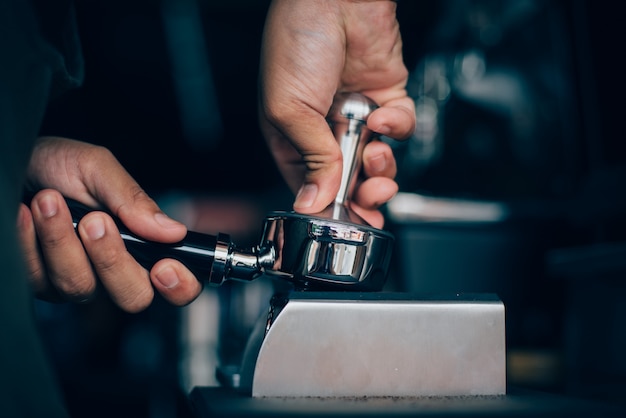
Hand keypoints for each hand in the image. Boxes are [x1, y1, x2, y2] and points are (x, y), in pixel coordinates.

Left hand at [17, 137, 201, 311]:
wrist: (14, 162)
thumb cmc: (57, 165)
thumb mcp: (98, 169)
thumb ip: (134, 200)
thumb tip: (173, 231)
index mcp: (143, 243)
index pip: (178, 284)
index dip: (180, 285)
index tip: (164, 266)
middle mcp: (116, 269)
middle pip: (133, 297)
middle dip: (113, 259)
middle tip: (94, 220)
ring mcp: (79, 280)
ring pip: (81, 287)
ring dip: (62, 241)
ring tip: (48, 200)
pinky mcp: (42, 283)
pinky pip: (41, 280)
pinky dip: (32, 242)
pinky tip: (25, 214)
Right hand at [259, 0, 414, 227]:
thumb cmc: (296, 42)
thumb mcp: (288, 109)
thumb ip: (308, 158)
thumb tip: (311, 201)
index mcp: (293, 136)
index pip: (312, 185)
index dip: (330, 206)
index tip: (347, 221)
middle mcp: (325, 130)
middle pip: (349, 180)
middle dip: (363, 196)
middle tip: (369, 199)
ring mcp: (357, 117)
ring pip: (378, 161)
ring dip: (381, 167)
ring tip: (375, 156)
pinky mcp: (387, 99)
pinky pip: (400, 128)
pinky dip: (397, 127)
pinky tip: (382, 116)